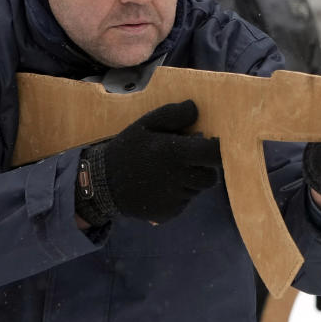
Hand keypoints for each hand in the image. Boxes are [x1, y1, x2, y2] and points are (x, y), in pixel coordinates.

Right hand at [75, 100, 221, 226]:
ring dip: (189, 181)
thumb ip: (172, 115)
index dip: (218, 150)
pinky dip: (177, 195)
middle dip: (202, 168)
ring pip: (196, 190)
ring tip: (165, 173)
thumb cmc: (126, 150)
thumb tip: (195, 108)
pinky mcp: (169, 213)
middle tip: (183, 161)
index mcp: (175, 153)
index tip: (212, 146)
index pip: (214, 154)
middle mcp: (179, 179)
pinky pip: (184, 203)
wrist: (102, 184)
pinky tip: (158, 188)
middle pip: (210, 176)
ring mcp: (174, 199)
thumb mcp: (144, 125)